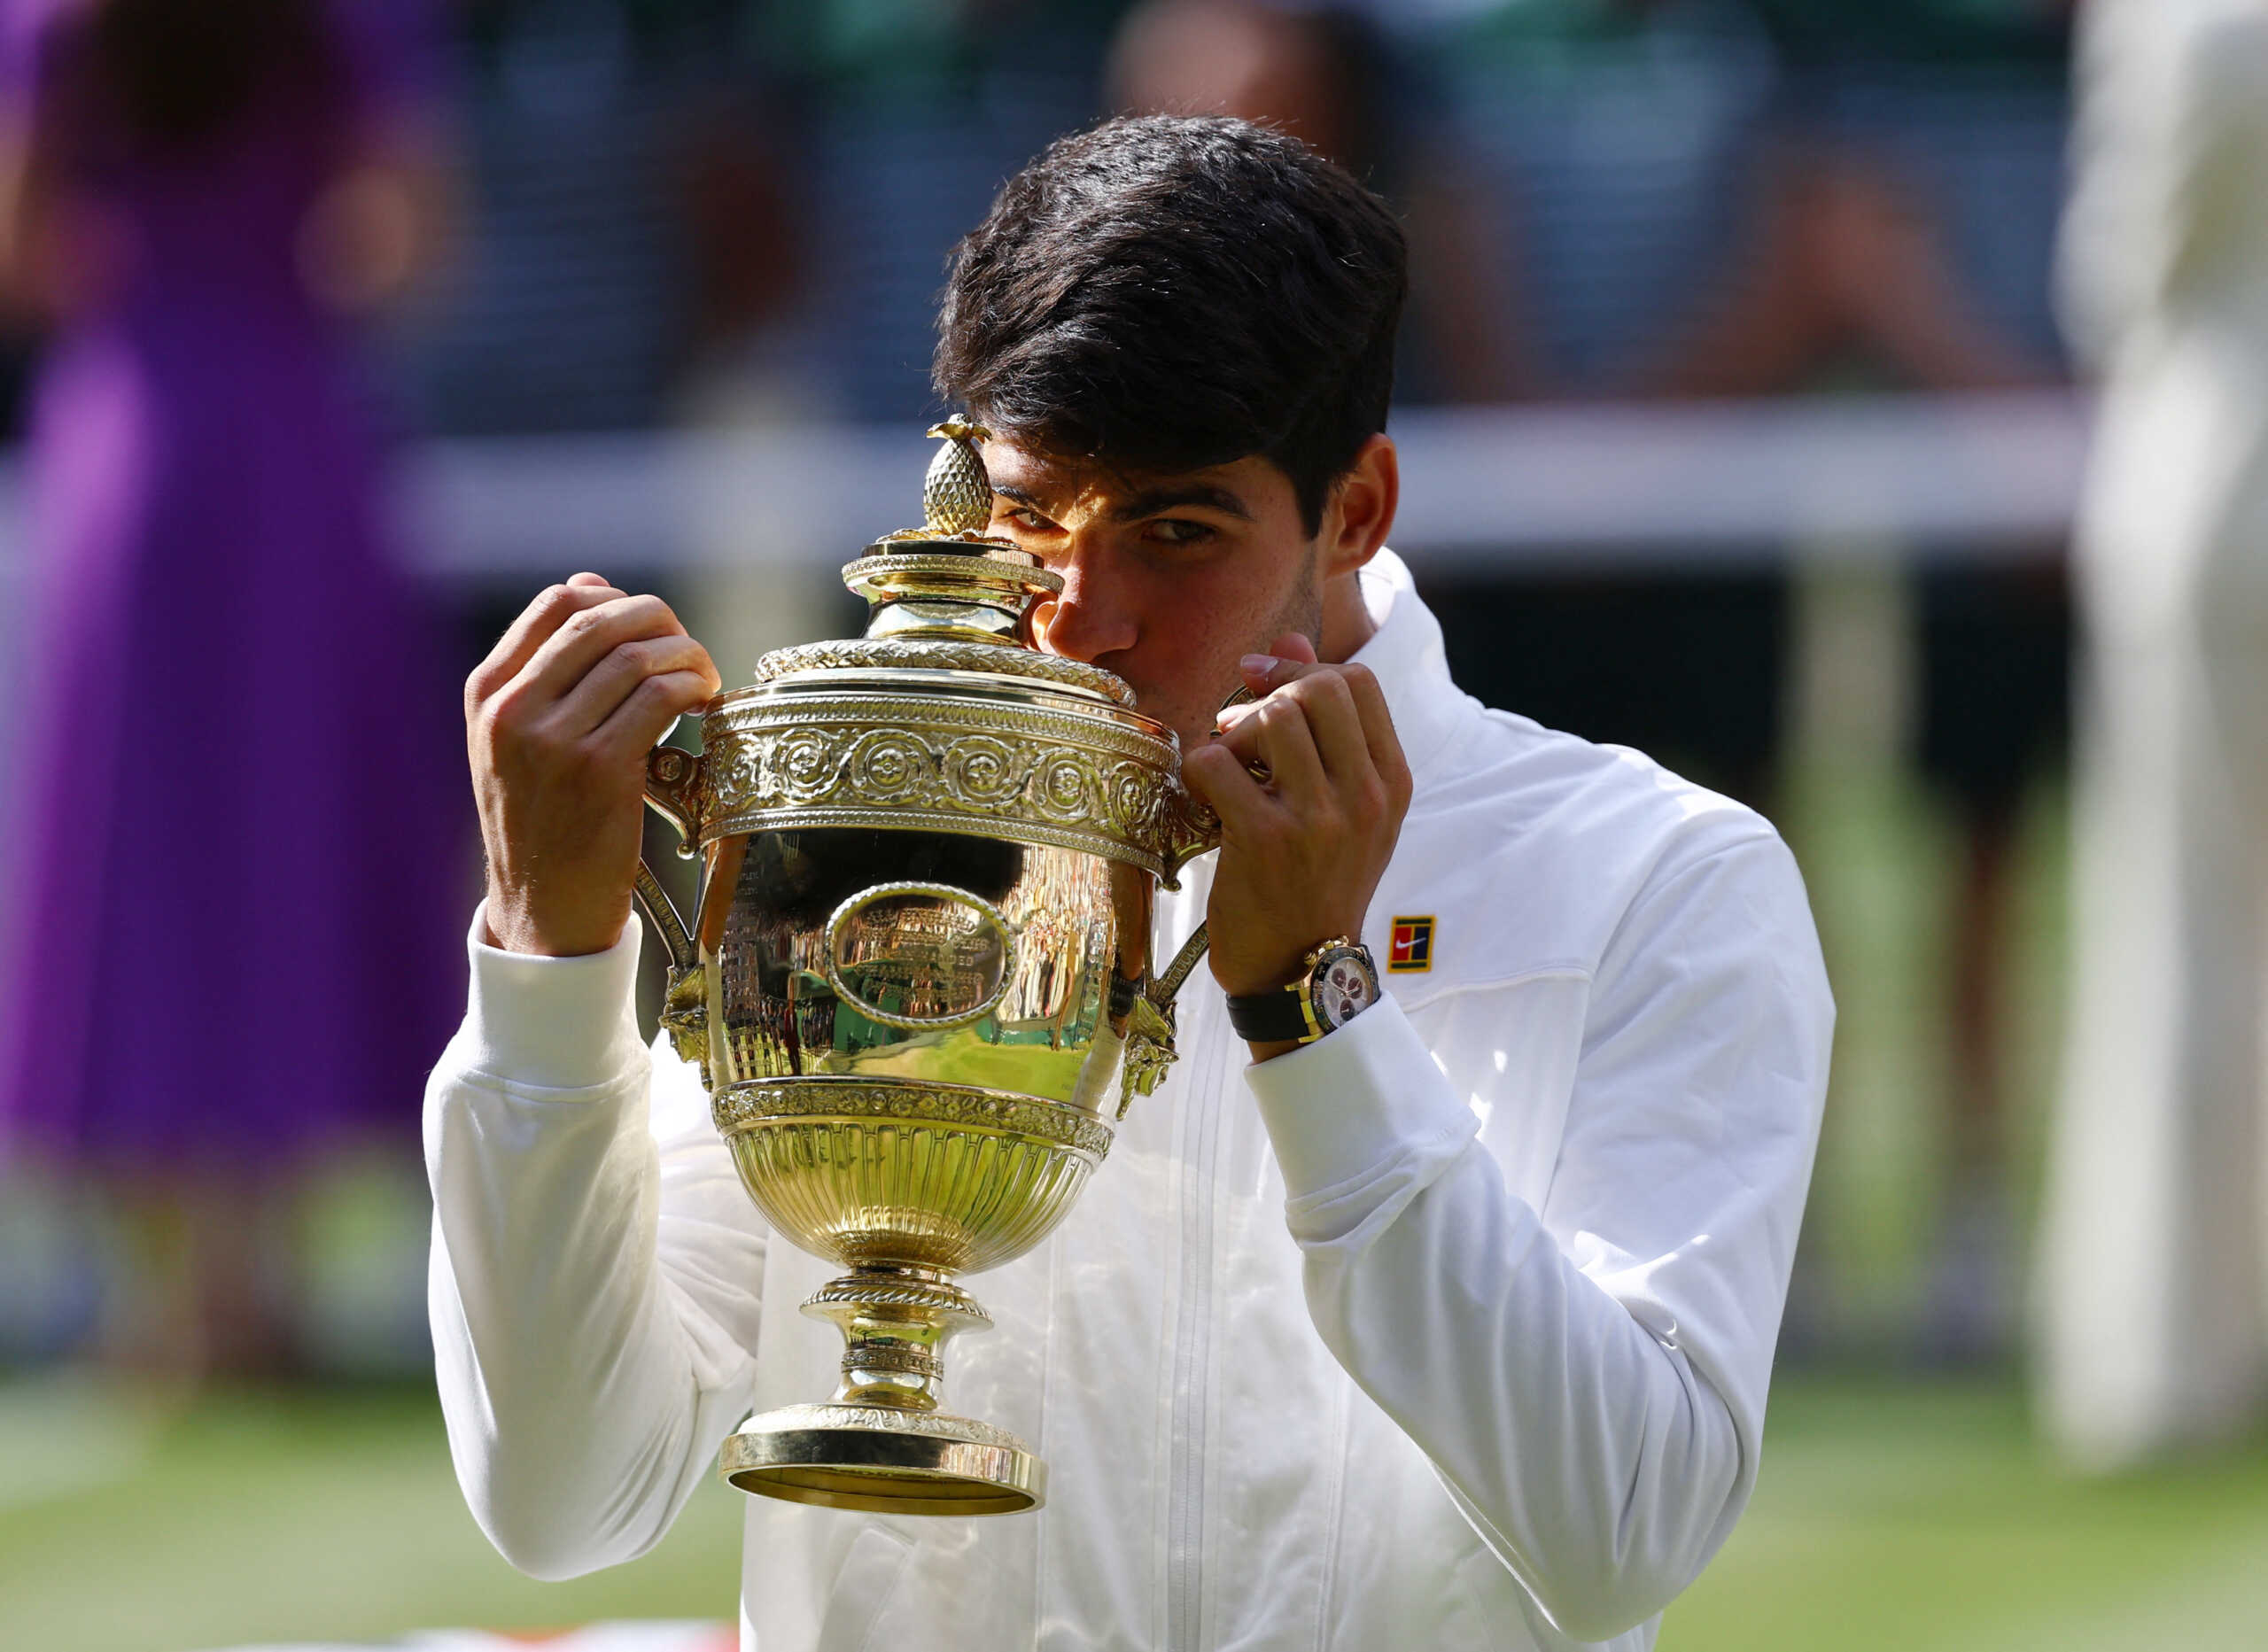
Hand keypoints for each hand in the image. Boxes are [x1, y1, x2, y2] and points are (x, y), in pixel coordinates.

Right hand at [466, 573, 720, 955]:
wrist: (542, 909)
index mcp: (487, 692)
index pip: (557, 603)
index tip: (649, 629)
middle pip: (602, 621)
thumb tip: (594, 584)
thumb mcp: (521, 738)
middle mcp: (512, 709)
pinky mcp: (599, 771)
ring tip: (703, 681)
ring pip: (637, 656)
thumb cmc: (543, 819)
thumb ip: (550, 666)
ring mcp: (552, 740)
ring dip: (686, 658)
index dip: (617, 600)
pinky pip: (659, 698)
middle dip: (661, 623)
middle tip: (689, 650)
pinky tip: (703, 704)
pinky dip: (692, 689)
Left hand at [1181, 633, 1411, 1006]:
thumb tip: (1289, 640)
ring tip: (1228, 767)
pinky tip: (1205, 799)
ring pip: (1270, 717)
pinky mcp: (1265, 842)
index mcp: (1392, 783)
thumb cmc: (1315, 882)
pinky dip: (1199, 770)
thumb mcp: (1343, 808)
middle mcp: (1365, 797)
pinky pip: (1217, 763)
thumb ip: (1324, 724)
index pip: (1358, 681)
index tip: (1264, 684)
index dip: (1303, 667)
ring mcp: (1318, 820)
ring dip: (1233, 732)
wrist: (1299, 972)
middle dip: (1267, 693)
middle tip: (1239, 726)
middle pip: (1316, 687)